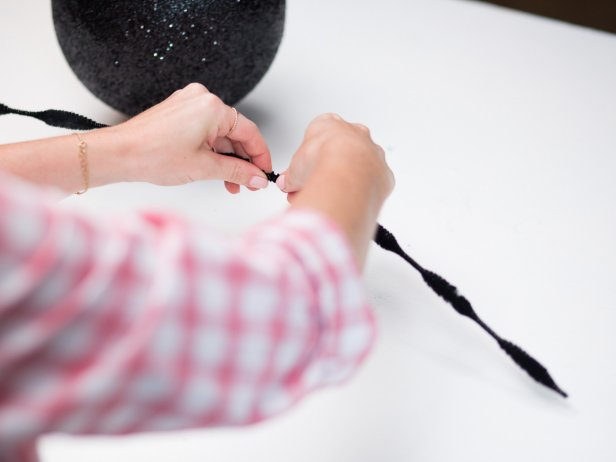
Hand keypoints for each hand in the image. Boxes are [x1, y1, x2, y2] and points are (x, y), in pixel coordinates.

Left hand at [102, 83, 271, 192]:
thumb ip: (236, 172)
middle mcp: (201, 99)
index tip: (264, 174)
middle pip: (235, 133)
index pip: (250, 132)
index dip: (260, 156)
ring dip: (227, 159)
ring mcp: (189, 104)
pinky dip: (212, 151)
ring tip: (230, 183)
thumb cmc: (151, 155)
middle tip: (248, 183)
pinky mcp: (179, 112)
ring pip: (220, 134)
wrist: (118, 154)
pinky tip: (215, 169)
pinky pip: (206, 131)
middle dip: (242, 161)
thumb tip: (256, 177)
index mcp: (212, 107)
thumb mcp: (204, 167)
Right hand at [276, 113, 393, 267]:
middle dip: (325, 170)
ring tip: (329, 197)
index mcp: (329, 124)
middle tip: (313, 188)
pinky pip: (371, 183)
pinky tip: (348, 201)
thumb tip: (287, 183)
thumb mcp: (294, 170)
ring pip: (357, 167)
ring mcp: (372, 152)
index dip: (307, 159)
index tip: (301, 174)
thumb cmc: (322, 160)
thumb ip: (291, 176)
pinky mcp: (383, 172)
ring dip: (344, 181)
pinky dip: (360, 192)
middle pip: (338, 152)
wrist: (347, 172)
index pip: (316, 137)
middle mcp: (354, 134)